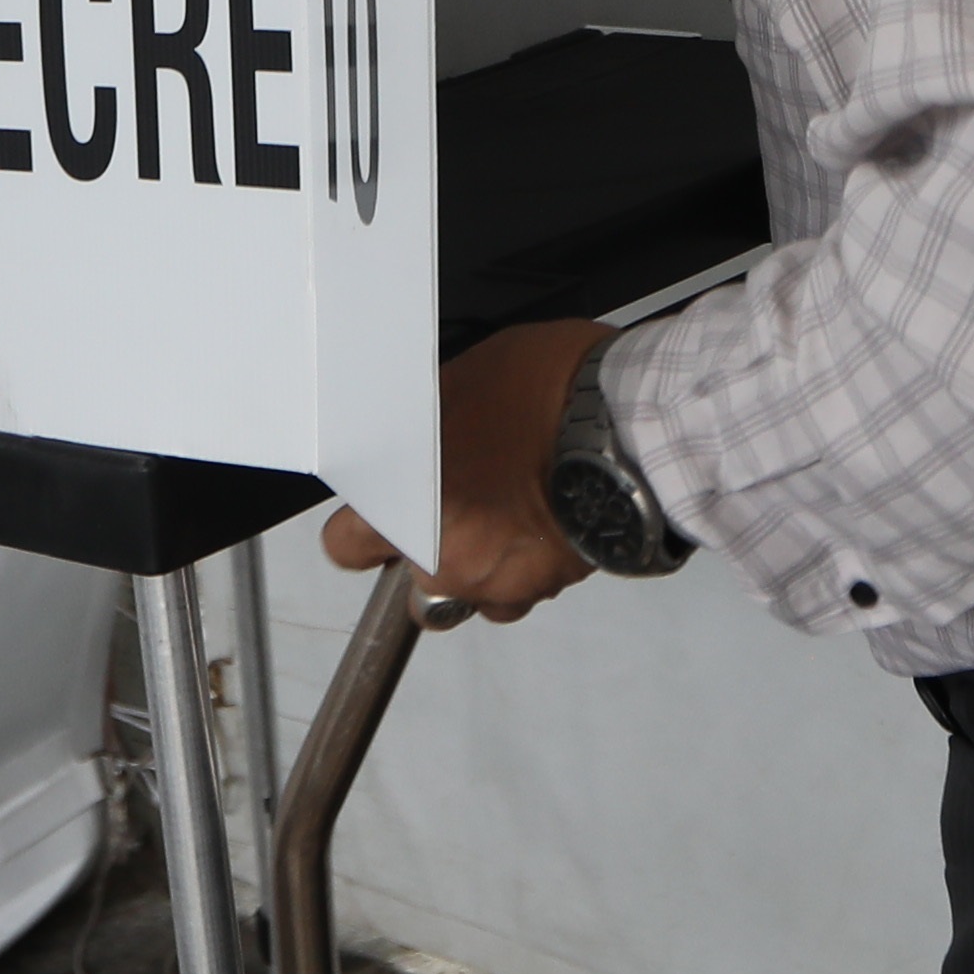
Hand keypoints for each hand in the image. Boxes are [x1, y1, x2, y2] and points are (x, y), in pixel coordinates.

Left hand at [318, 318, 611, 621]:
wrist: (627, 420)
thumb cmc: (548, 395)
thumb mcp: (462, 381)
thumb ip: (426, 429)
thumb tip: (414, 437)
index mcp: (410, 508)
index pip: (346, 546)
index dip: (360, 530)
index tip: (372, 519)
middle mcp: (450, 558)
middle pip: (416, 580)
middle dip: (433, 549)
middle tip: (461, 501)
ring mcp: (502, 581)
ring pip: (475, 592)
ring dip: (485, 563)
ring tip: (510, 509)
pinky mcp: (551, 584)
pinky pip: (526, 588)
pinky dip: (530, 562)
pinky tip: (546, 516)